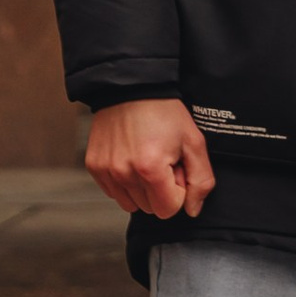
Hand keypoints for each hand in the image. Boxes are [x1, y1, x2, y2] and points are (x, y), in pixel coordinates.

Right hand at [86, 96, 216, 219]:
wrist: (131, 87)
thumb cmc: (164, 111)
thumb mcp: (193, 141)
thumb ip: (201, 180)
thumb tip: (192, 210)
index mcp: (150, 169)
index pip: (168, 210)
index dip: (178, 190)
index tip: (176, 166)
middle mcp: (123, 173)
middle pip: (150, 208)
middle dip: (161, 189)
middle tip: (162, 160)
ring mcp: (105, 171)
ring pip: (131, 204)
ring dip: (142, 188)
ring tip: (147, 158)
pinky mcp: (94, 166)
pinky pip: (113, 192)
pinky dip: (125, 181)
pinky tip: (131, 157)